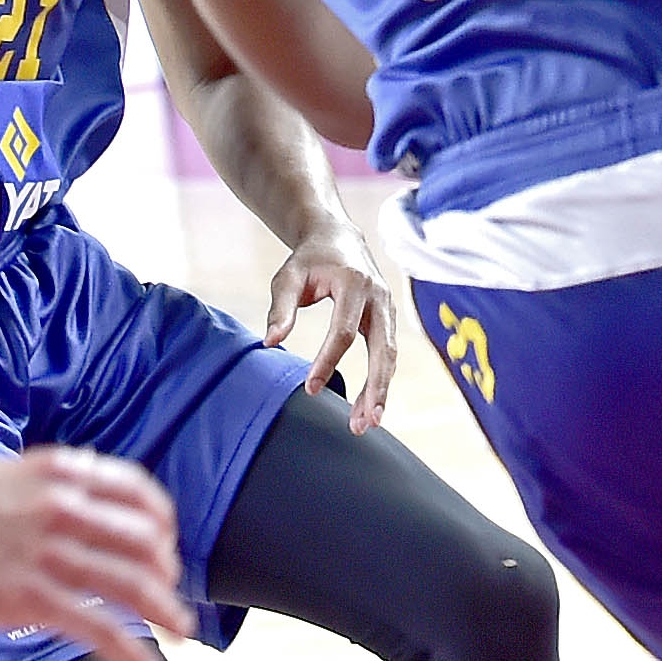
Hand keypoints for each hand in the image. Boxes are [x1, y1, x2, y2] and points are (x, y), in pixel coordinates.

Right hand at [0, 448, 192, 660]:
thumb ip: (39, 489)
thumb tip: (67, 502)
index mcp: (57, 473)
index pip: (135, 493)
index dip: (159, 522)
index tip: (163, 543)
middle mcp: (63, 507)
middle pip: (142, 540)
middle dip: (165, 570)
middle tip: (170, 592)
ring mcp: (48, 552)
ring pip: (131, 582)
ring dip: (165, 610)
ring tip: (182, 631)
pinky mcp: (30, 597)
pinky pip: (97, 626)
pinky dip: (128, 650)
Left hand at [267, 216, 400, 433]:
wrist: (338, 237)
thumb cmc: (309, 259)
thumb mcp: (288, 277)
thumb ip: (280, 308)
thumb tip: (271, 343)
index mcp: (354, 283)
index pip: (344, 330)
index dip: (328, 361)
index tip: (311, 388)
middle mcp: (379, 296)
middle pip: (382, 348)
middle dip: (375, 386)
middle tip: (363, 422)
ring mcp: (388, 307)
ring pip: (389, 355)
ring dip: (380, 390)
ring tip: (366, 423)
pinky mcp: (387, 318)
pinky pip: (387, 352)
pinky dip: (381, 379)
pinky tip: (369, 405)